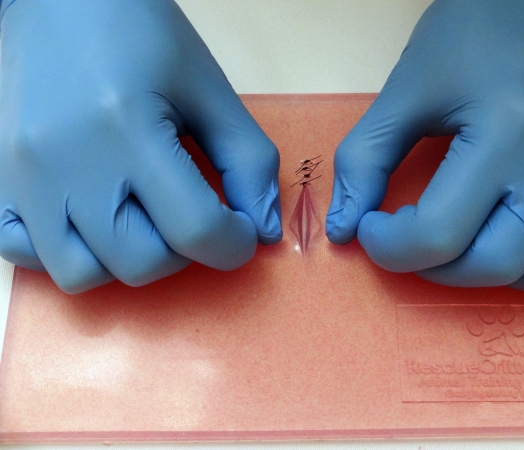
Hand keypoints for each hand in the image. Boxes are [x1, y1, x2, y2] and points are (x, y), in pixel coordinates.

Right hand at [0, 0, 281, 293]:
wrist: (56, 1)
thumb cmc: (140, 35)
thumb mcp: (208, 89)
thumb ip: (247, 161)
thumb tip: (265, 231)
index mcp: (127, 130)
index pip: (196, 230)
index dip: (234, 243)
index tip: (240, 229)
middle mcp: (67, 164)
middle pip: (141, 263)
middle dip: (186, 253)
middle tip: (192, 216)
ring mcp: (22, 179)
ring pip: (82, 275)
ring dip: (128, 260)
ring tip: (144, 221)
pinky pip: (24, 256)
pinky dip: (70, 253)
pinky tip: (92, 221)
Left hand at [326, 0, 523, 289]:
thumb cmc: (468, 38)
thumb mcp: (404, 93)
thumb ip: (364, 162)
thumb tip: (342, 230)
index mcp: (505, 132)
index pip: (438, 233)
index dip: (389, 246)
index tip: (370, 224)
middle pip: (490, 263)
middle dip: (427, 265)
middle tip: (403, 236)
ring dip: (481, 273)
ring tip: (451, 244)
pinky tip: (503, 244)